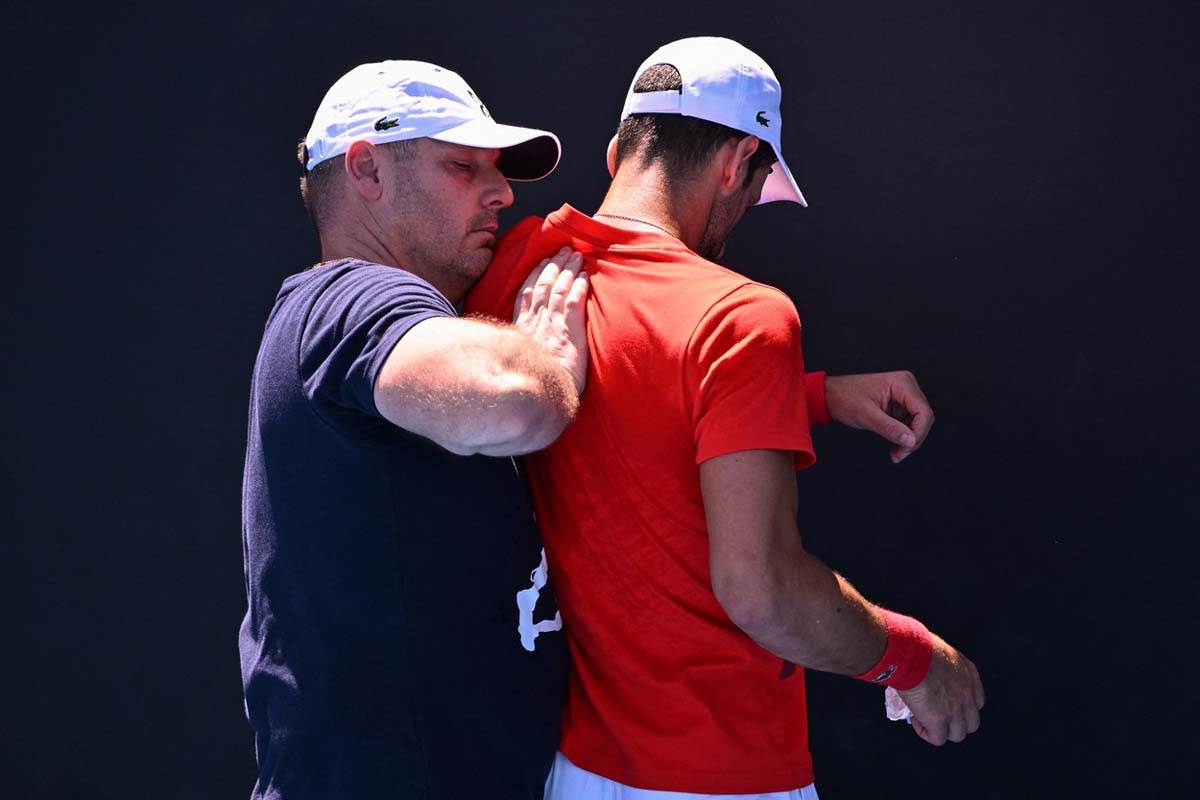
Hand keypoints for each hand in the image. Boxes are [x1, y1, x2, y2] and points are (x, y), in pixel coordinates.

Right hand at [513, 247, 589, 393]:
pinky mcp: (569, 332)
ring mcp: (552, 326)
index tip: (542, 262)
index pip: (528, 294)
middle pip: (545, 286)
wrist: (542, 396)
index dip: (536, 275)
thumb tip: (521, 345)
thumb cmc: (533, 385)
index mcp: (523, 329)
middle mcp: (536, 323)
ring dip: (568, 270)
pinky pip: (574, 303)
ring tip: (576, 255)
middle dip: (554, 265)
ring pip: (559, 289)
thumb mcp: (518, 362)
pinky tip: (585, 277)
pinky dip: (579, 287)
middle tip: (563, 250)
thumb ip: (519, 349)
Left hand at [824, 371, 933, 462]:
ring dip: (909, 441)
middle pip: (923, 418)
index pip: (923, 411)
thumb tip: (910, 440)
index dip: (919, 433)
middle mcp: (906, 387)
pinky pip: (908, 424)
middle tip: (899, 455)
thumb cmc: (844, 398)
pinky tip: (895, 447)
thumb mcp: (866, 415)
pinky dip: (903, 437)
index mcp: (902, 383)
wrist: (830, 396)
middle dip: (913, 439)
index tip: (907, 448)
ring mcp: (903, 397)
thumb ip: (889, 428)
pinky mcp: (898, 406)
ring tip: (896, 453)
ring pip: (918, 424)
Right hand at [897, 634, 984, 744]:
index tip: (946, 702)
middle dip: (955, 722)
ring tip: (925, 719)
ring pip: (958, 735)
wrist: (910, 655)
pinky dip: (926, 733)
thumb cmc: (919, 647)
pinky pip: (937, 739)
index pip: (977, 701)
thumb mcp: (941, 652)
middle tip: (937, 714)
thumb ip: (944, 666)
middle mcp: (967, 694)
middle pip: (972, 723)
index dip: (962, 706)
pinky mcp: (939, 720)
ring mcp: (955, 710)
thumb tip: (929, 673)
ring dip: (942, 730)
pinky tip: (916, 720)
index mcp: (969, 675)